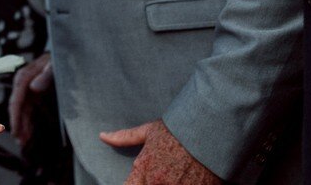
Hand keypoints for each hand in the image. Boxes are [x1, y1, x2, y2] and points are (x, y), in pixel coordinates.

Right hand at [8, 52, 52, 144]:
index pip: (16, 100)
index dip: (15, 117)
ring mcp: (28, 89)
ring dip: (22, 125)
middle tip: (20, 141)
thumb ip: (46, 75)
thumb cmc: (58, 59)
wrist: (64, 53)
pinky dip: (28, 121)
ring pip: (22, 110)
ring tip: (23, 142)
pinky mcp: (34, 93)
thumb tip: (34, 88)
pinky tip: (28, 133)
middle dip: (17, 124)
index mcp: (24, 77)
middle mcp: (23, 83)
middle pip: (17, 107)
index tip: (15, 131)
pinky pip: (28, 109)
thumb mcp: (54, 65)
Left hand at [100, 119, 221, 184]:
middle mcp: (157, 183)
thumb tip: (102, 136)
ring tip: (172, 177)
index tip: (137, 181)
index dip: (132, 184)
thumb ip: (124, 137)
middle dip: (148, 183)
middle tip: (161, 176)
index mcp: (143, 170)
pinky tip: (183, 180)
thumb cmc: (177, 131)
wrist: (208, 132)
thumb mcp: (148, 132)